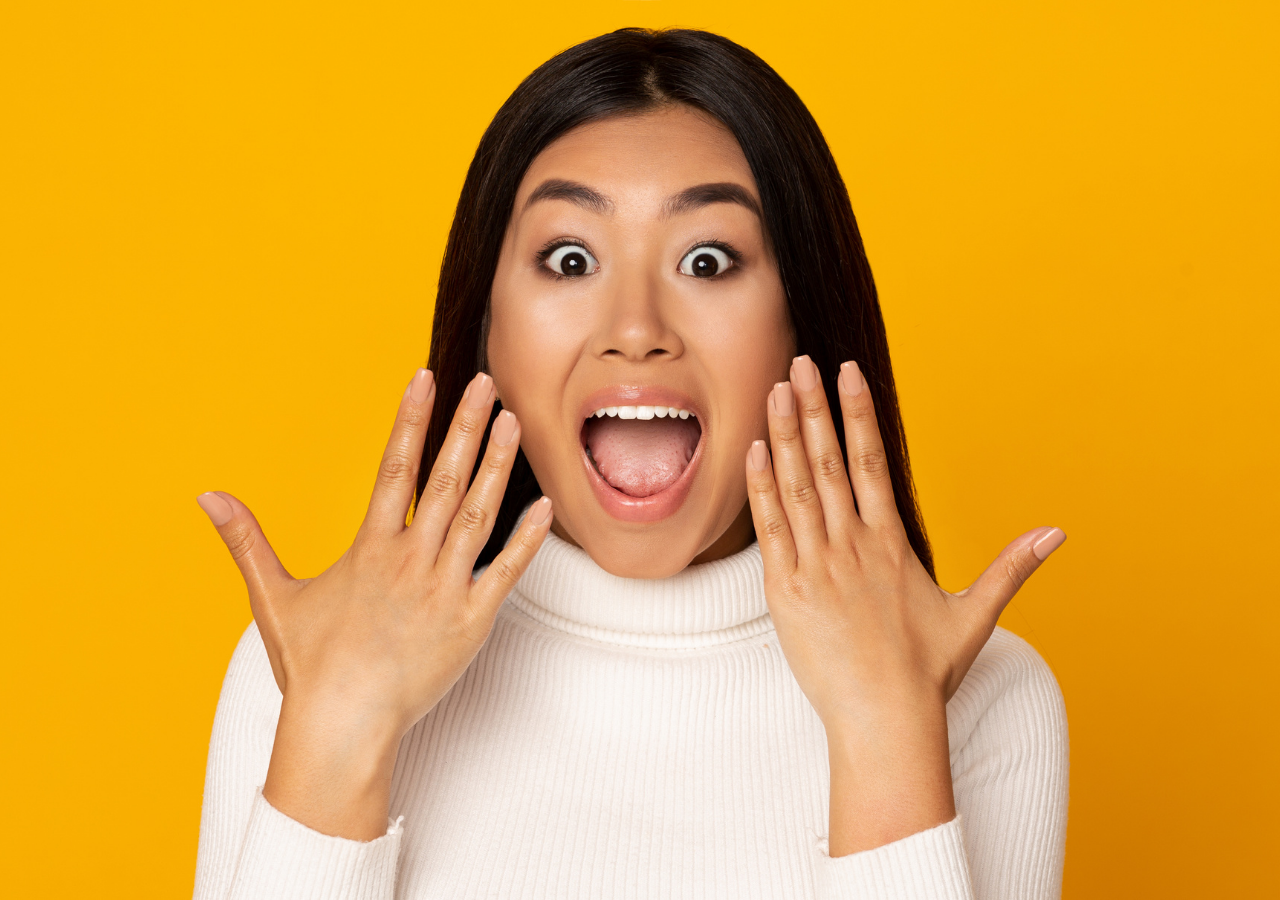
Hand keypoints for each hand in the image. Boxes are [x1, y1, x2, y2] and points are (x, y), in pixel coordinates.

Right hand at [197, 369, 553, 838]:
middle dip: (466, 425)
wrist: (343, 726)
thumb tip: (207, 496)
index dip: (411, 418)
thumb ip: (246, 539)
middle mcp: (411, 559)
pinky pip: (507, 572)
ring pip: (478, 514)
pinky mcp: (472, 621)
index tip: (426, 378)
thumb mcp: (272, 596)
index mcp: (369, 547)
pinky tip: (544, 505)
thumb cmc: (310, 666)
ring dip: (497, 466)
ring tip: (513, 423)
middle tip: (488, 383)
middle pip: (444, 478)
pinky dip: (526, 538)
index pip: (394, 466)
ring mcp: (445, 588)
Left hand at [744, 355, 1064, 855]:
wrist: (884, 720)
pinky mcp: (786, 591)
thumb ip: (1011, 567)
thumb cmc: (927, 672)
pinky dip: (762, 488)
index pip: (872, 460)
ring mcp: (816, 565)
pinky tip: (755, 450)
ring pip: (797, 486)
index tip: (848, 372)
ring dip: (785, 435)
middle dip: (814, 407)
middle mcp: (852, 545)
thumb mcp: (974, 614)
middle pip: (829, 461)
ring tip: (777, 390)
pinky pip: (771, 529)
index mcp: (891, 542)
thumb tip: (1058, 533)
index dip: (858, 412)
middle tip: (801, 361)